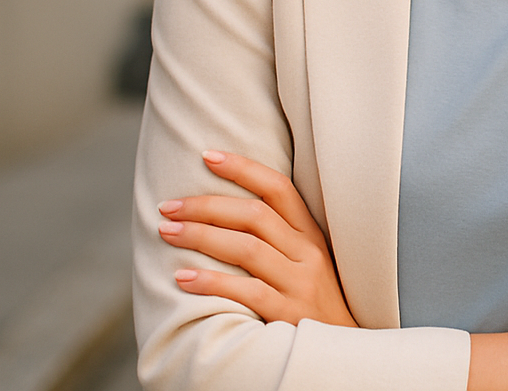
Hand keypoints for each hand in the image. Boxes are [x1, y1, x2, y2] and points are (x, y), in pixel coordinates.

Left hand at [157, 150, 356, 327]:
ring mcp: (301, 284)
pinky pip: (246, 292)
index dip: (243, 168)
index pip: (278, 189)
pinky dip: (212, 282)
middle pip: (254, 215)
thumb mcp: (309, 263)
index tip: (207, 156)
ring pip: (247, 249)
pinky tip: (183, 277)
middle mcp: (309, 254)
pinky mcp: (289, 315)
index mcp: (312, 235)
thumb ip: (279, 238)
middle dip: (206, 206)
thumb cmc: (313, 304)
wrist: (340, 352)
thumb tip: (223, 212)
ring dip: (201, 236)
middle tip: (168, 206)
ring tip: (167, 232)